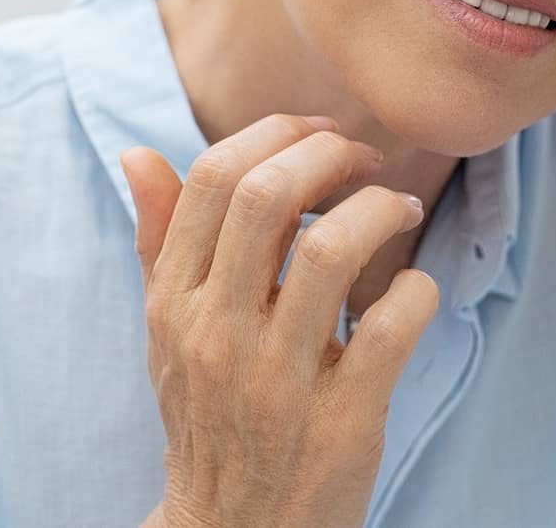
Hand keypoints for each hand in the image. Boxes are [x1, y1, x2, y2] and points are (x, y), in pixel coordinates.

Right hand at [125, 115, 439, 527]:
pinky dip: (415, 290)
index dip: (277, 134)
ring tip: (397, 209)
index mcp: (174, 304)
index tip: (322, 136)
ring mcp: (279, 380)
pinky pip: (390, 327)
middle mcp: (217, 335)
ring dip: (379, 210)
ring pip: (333, 250)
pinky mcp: (342, 420)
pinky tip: (411, 291)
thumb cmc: (208, 416)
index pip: (213, 180)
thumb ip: (157, 242)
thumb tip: (140, 155)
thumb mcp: (168, 333)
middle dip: (330, 157)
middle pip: (269, 198)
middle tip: (366, 162)